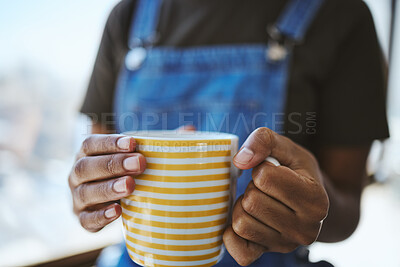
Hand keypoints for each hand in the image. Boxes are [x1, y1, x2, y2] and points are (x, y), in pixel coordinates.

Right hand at [68, 135, 145, 231]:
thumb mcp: (132, 155)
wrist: (111, 199)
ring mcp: (78, 198)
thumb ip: (152, 144)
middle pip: (86, 167)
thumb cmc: (125, 170)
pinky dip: (102, 216)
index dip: (110, 142)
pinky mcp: (83, 219)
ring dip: (109, 188)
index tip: (133, 142)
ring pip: (86, 193)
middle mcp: (76, 175)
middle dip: (113, 164)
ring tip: (130, 185)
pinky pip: (87, 220)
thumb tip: (185, 130)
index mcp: (86, 154)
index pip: (91, 144)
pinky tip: (118, 211)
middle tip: (139, 163)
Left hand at [223, 128, 328, 265]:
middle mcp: (305, 229)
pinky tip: (247, 220)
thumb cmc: (297, 172)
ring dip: (243, 208)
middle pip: (251, 201)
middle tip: (265, 189)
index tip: (274, 172)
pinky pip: (237, 249)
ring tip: (260, 202)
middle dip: (252, 189)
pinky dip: (233, 234)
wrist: (310, 204)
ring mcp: (286, 245)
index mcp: (315, 200)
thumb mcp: (287, 148)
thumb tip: (240, 160)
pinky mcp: (268, 254)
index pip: (264, 177)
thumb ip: (265, 140)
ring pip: (241, 223)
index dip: (261, 169)